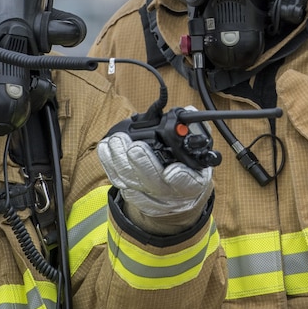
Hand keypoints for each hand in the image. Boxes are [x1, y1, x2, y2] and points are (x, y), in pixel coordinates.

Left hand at [97, 131, 213, 229]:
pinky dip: (109, 164)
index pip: (188, 183)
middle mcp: (170, 192)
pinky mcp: (131, 192)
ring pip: (132, 181)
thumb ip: (196, 132)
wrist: (179, 196)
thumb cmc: (189, 168)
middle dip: (142, 163)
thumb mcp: (201, 152)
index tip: (171, 170)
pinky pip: (118, 180)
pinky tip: (106, 148)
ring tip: (116, 141)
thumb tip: (187, 113)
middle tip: (134, 147)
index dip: (179, 177)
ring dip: (120, 160)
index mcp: (192, 183)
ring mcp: (149, 194)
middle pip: (154, 182)